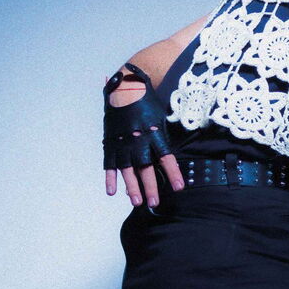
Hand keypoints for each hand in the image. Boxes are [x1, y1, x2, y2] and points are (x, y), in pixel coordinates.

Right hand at [103, 63, 185, 212]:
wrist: (126, 86)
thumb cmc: (148, 103)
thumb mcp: (161, 117)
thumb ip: (165, 137)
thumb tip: (174, 155)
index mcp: (154, 133)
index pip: (166, 157)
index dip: (172, 173)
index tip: (178, 188)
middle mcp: (139, 140)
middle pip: (146, 167)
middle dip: (150, 186)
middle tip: (154, 203)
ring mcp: (123, 142)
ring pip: (127, 169)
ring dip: (132, 186)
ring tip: (136, 202)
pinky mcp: (110, 142)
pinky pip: (109, 163)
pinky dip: (110, 177)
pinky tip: (112, 192)